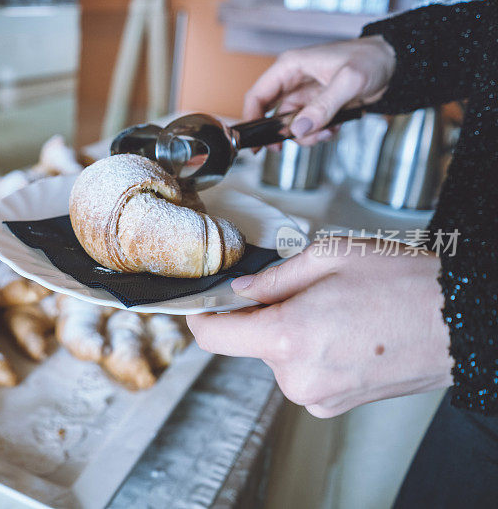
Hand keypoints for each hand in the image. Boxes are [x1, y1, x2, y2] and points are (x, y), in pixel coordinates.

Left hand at [186, 238, 452, 417]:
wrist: (462, 322)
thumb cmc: (405, 285)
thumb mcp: (330, 257)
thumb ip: (273, 277)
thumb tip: (241, 290)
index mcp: (288, 338)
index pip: (213, 336)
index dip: (201, 316)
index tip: (202, 304)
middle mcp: (297, 378)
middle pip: (251, 343)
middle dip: (266, 316)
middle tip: (306, 291)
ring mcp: (317, 397)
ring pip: (279, 357)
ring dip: (293, 333)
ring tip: (337, 312)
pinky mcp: (333, 405)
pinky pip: (303, 373)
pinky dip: (312, 352)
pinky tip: (346, 333)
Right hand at [243, 36, 395, 147]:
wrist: (395, 64)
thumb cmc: (372, 59)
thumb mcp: (349, 82)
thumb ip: (323, 107)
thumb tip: (298, 129)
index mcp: (291, 67)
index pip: (258, 94)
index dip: (250, 118)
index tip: (253, 142)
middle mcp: (293, 81)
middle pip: (271, 114)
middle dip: (282, 133)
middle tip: (287, 148)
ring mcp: (305, 96)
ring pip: (291, 125)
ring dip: (306, 136)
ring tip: (328, 131)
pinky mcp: (317, 107)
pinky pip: (308, 127)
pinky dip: (318, 133)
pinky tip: (335, 127)